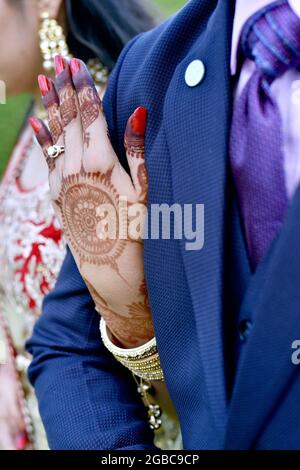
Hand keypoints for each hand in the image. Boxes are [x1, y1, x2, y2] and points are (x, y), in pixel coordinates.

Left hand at [29, 56, 153, 347]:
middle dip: (65, 89)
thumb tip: (138, 112)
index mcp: (101, 165)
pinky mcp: (59, 197)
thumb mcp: (145, 193)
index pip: (90, 117)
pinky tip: (37, 124)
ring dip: (52, 107)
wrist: (113, 274)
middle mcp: (76, 170)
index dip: (84, 89)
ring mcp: (64, 184)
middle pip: (69, 121)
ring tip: (46, 82)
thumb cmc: (138, 235)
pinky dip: (43, 139)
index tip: (77, 65)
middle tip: (60, 62)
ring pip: (55, 136)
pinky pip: (48, 159)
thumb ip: (138, 152)